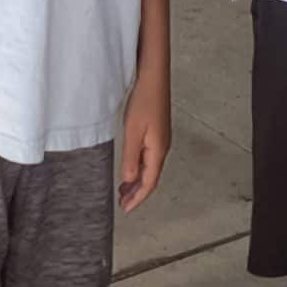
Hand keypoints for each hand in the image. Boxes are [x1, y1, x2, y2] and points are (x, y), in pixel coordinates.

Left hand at [118, 62, 171, 211]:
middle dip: (137, 193)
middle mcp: (162, 148)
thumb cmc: (144, 101)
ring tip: (124, 190)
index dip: (138, 198)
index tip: (126, 209)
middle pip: (151, 178)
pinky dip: (139, 168)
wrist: (154, 78)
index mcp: (158, 151)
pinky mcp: (157, 132)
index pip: (149, 182)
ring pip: (150, 168)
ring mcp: (161, 140)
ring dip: (138, 181)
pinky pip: (149, 158)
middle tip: (123, 203)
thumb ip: (130, 157)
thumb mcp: (133, 132)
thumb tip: (129, 179)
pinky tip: (130, 168)